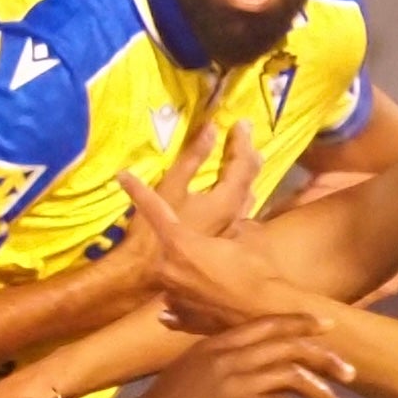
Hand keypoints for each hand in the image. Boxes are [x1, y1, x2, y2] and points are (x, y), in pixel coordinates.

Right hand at [112, 319, 349, 397]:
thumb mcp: (189, 371)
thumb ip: (218, 362)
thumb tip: (243, 367)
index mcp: (218, 345)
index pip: (269, 324)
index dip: (301, 323)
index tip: (327, 327)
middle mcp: (230, 358)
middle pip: (290, 346)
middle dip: (325, 357)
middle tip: (350, 372)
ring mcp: (235, 384)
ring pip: (294, 377)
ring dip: (322, 393)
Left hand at [120, 153, 310, 331]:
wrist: (269, 319)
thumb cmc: (258, 274)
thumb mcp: (249, 238)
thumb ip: (235, 227)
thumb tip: (238, 223)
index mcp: (181, 245)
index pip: (154, 210)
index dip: (138, 190)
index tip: (122, 175)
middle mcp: (170, 271)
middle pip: (167, 246)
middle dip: (181, 240)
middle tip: (203, 241)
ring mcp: (174, 300)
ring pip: (173, 275)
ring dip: (186, 269)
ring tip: (212, 270)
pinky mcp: (184, 321)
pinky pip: (178, 304)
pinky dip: (186, 297)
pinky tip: (200, 297)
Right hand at [162, 113, 270, 240]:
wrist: (147, 274)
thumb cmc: (155, 230)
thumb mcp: (172, 187)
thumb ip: (193, 158)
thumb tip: (211, 129)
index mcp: (226, 201)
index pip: (243, 164)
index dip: (242, 141)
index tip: (241, 123)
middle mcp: (236, 215)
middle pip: (250, 180)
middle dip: (249, 155)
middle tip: (246, 136)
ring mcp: (231, 230)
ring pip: (248, 197)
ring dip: (246, 176)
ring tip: (244, 159)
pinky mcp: (223, 240)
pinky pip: (240, 210)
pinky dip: (239, 193)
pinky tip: (234, 193)